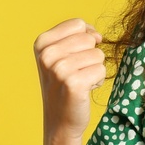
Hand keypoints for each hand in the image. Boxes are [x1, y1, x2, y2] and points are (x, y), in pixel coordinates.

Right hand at [33, 18, 107, 143]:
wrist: (59, 121)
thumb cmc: (64, 84)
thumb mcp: (61, 54)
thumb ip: (78, 36)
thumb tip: (97, 36)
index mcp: (41, 43)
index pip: (78, 24)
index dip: (85, 38)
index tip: (75, 56)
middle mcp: (47, 55)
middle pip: (89, 39)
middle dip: (90, 56)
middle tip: (76, 73)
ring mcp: (59, 70)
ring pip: (98, 55)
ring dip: (94, 69)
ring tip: (79, 82)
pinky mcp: (73, 84)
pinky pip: (102, 70)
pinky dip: (98, 81)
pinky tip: (84, 91)